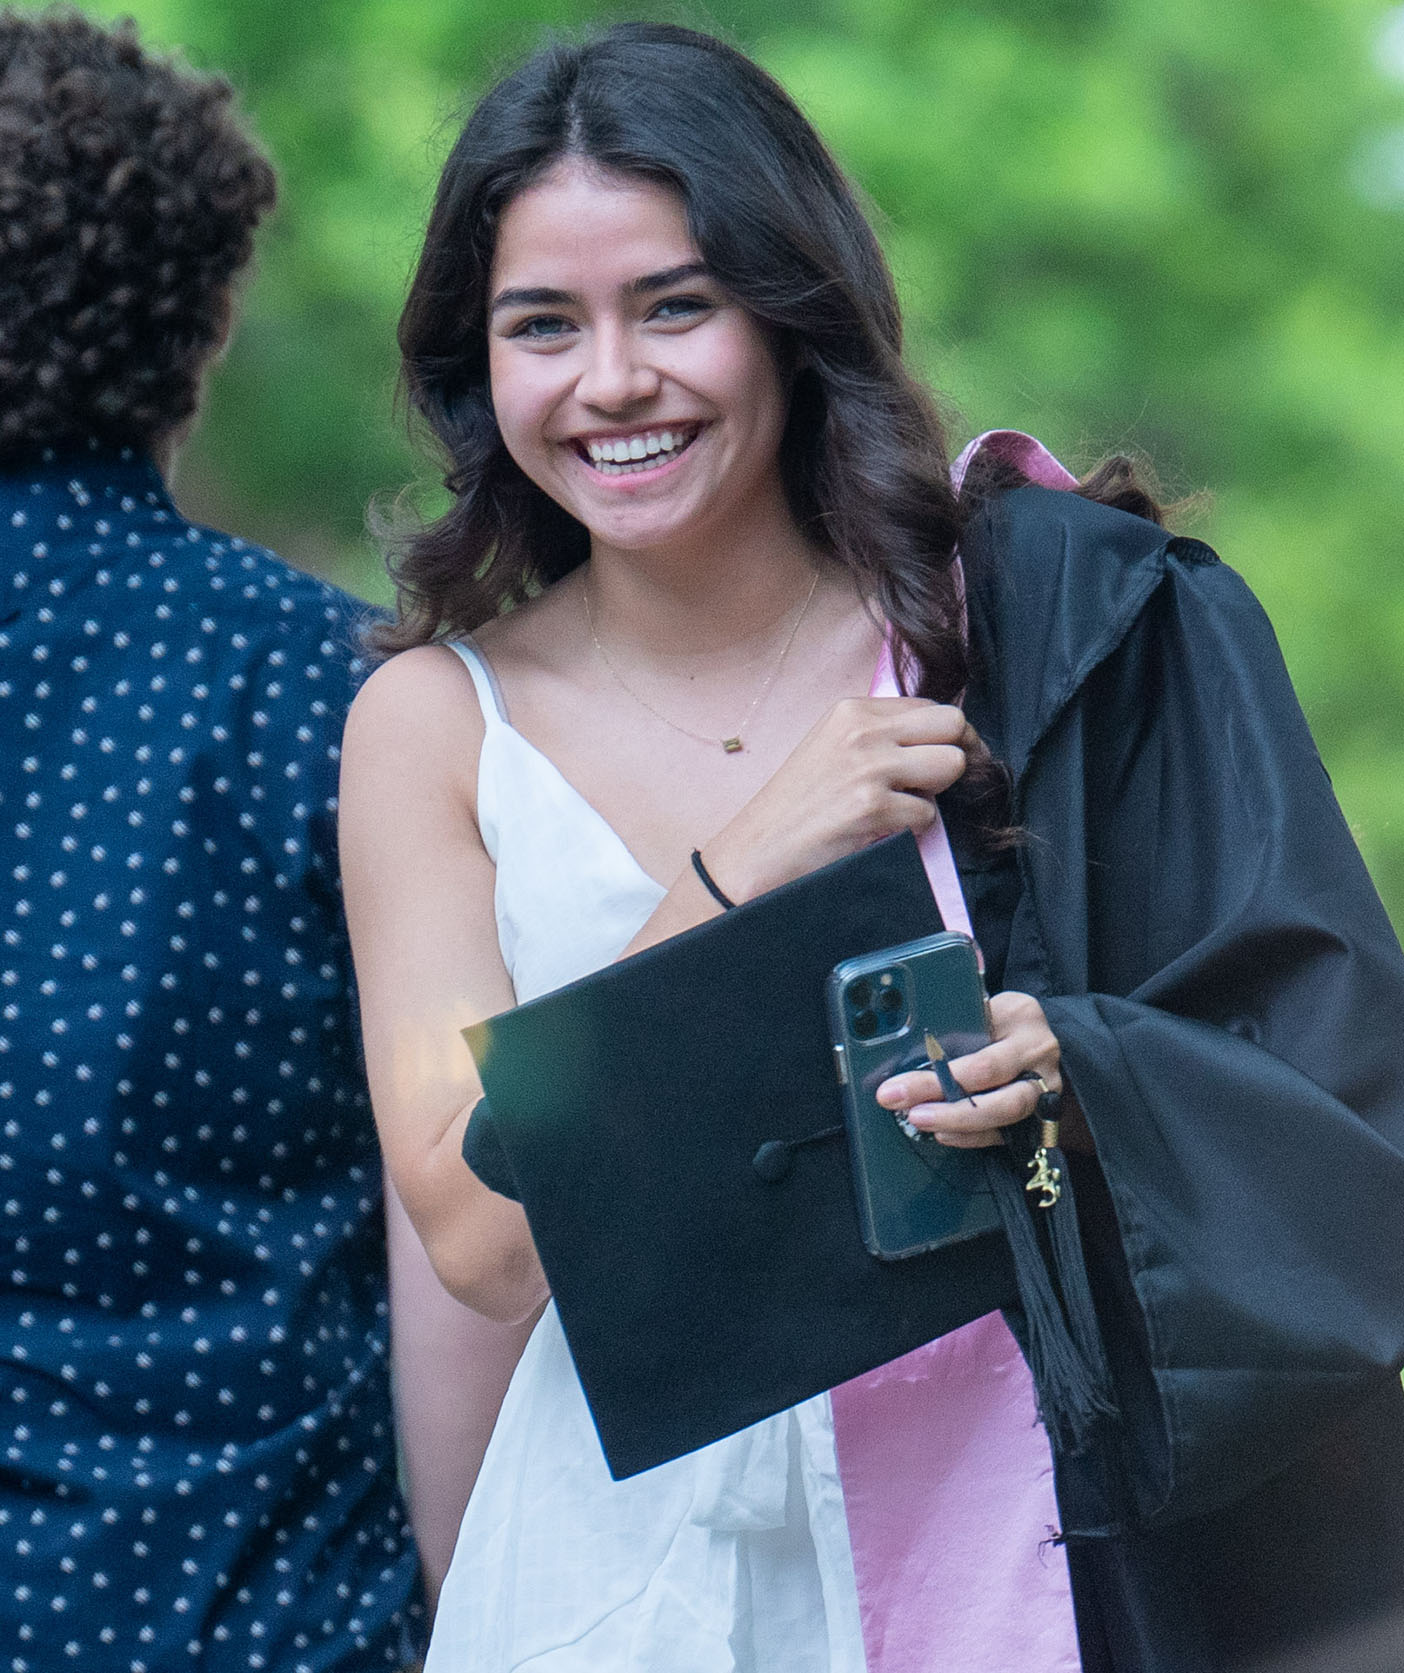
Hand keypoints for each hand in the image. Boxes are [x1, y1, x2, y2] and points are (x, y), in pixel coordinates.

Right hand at [703, 696, 981, 899]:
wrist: (758, 850)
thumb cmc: (796, 806)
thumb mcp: (832, 747)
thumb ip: (879, 734)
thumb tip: (941, 738)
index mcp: (852, 709)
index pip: (932, 705)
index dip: (945, 736)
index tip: (939, 759)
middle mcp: (862, 730)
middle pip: (953, 724)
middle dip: (957, 754)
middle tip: (938, 783)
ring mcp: (869, 767)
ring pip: (952, 764)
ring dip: (937, 792)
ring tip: (903, 806)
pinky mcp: (873, 807)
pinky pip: (928, 814)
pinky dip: (912, 830)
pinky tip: (880, 832)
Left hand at [874, 990, 1061, 1147]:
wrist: (1046, 1052)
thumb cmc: (1004, 1028)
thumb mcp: (986, 1012)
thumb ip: (956, 1028)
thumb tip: (902, 1056)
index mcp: (1019, 1015)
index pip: (976, 1036)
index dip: (938, 1060)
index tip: (899, 1076)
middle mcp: (1036, 1050)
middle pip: (988, 1073)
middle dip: (937, 1090)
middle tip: (900, 1100)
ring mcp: (1045, 1086)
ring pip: (1004, 1108)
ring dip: (957, 1118)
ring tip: (919, 1119)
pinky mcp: (1042, 1116)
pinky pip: (1005, 1132)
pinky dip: (971, 1136)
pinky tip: (944, 1133)